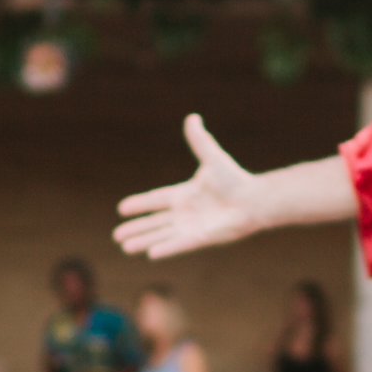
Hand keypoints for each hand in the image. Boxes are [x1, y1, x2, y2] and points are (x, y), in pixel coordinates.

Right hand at [117, 115, 263, 257]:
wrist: (254, 200)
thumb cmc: (235, 179)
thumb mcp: (212, 158)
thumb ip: (199, 140)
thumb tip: (193, 117)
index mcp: (185, 194)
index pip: (156, 200)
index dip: (140, 203)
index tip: (121, 208)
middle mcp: (186, 212)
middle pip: (155, 222)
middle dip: (136, 228)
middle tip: (117, 236)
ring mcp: (192, 227)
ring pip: (162, 235)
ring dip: (144, 241)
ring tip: (126, 248)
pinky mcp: (201, 238)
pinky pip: (179, 244)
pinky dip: (166, 248)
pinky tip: (150, 254)